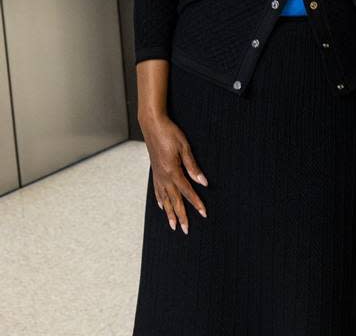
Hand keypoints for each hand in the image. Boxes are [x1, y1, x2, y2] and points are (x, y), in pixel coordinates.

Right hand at [139, 113, 206, 233]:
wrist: (152, 125)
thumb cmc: (170, 133)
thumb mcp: (185, 147)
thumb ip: (193, 166)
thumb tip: (203, 182)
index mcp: (173, 171)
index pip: (187, 191)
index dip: (196, 203)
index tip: (203, 213)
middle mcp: (164, 176)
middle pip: (174, 200)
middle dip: (181, 215)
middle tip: (185, 230)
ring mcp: (157, 175)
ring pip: (164, 199)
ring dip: (169, 213)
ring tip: (172, 226)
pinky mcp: (154, 172)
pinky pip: (157, 190)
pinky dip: (160, 200)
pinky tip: (162, 207)